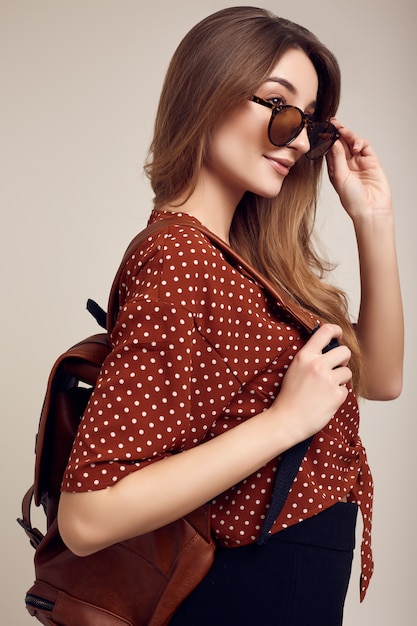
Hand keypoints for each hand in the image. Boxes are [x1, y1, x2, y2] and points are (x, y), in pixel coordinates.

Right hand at [270, 324, 351, 442]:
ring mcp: (328, 380)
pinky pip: (346, 389)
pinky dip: (338, 395)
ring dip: (341, 379)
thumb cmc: (289, 396)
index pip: (326, 331)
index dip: (337, 330)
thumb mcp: (295, 369)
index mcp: (305, 356)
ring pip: (347, 371)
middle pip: (345, 351)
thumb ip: (310, 357)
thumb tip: (328, 347)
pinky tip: (325, 400)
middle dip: (343, 360)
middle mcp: (317, 365)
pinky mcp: (336, 395)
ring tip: (327, 388)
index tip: (339, 335)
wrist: (287, 420)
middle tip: (335, 368)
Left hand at [325, 120, 391, 220]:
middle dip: (337, 132)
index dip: (326, 140)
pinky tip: (355, 145)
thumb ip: (337, 159)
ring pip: (352, 143)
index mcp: (336, 170)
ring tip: (343, 130)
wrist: (371, 210)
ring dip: (348, 135)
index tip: (321, 130)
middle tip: (332, 122)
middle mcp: (347, 165)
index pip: (330, 150)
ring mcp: (359, 162)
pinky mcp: (371, 162)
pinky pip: (365, 147)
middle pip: (341, 144)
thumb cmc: (352, 200)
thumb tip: (333, 141)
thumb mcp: (340, 178)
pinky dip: (360, 142)